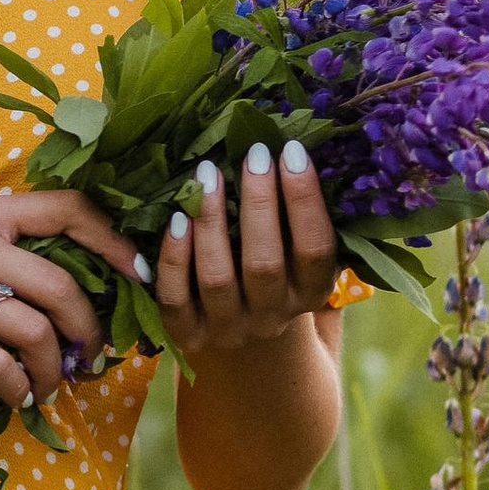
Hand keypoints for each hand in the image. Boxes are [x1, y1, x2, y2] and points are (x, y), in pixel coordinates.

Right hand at [0, 189, 145, 412]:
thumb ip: (7, 253)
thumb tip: (82, 291)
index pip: (70, 209)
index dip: (114, 243)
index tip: (137, 278)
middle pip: (61, 287)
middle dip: (89, 333)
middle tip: (91, 359)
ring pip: (34, 332)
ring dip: (54, 371)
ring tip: (51, 388)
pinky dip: (17, 390)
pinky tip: (16, 398)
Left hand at [153, 139, 339, 355]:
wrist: (248, 342)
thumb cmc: (278, 273)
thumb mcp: (299, 254)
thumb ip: (300, 217)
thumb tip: (291, 148)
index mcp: (311, 294)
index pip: (314, 249)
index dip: (304, 200)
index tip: (291, 151)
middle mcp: (273, 317)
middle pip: (264, 263)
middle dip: (258, 203)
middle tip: (252, 153)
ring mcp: (229, 329)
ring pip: (217, 278)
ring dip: (211, 222)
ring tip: (207, 172)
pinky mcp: (189, 335)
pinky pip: (175, 298)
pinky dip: (174, 257)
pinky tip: (176, 218)